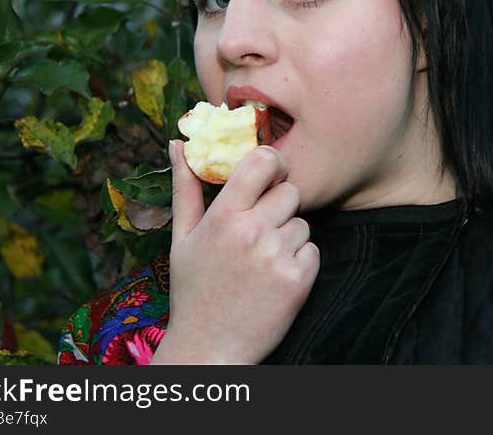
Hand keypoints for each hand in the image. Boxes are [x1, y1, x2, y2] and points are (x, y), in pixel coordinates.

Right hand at [150, 141, 318, 363]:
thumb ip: (186, 186)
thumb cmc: (194, 290)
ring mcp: (277, 255)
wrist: (210, 348)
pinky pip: (312, 250)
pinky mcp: (299, 279)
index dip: (273, 163)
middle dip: (279, 207)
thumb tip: (179, 143)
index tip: (270, 175)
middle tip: (259, 231)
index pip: (264, 161)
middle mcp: (252, 231)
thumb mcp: (182, 238)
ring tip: (262, 261)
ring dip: (288, 237)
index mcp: (224, 216)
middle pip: (290, 192)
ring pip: (302, 223)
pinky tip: (274, 278)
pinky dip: (300, 261)